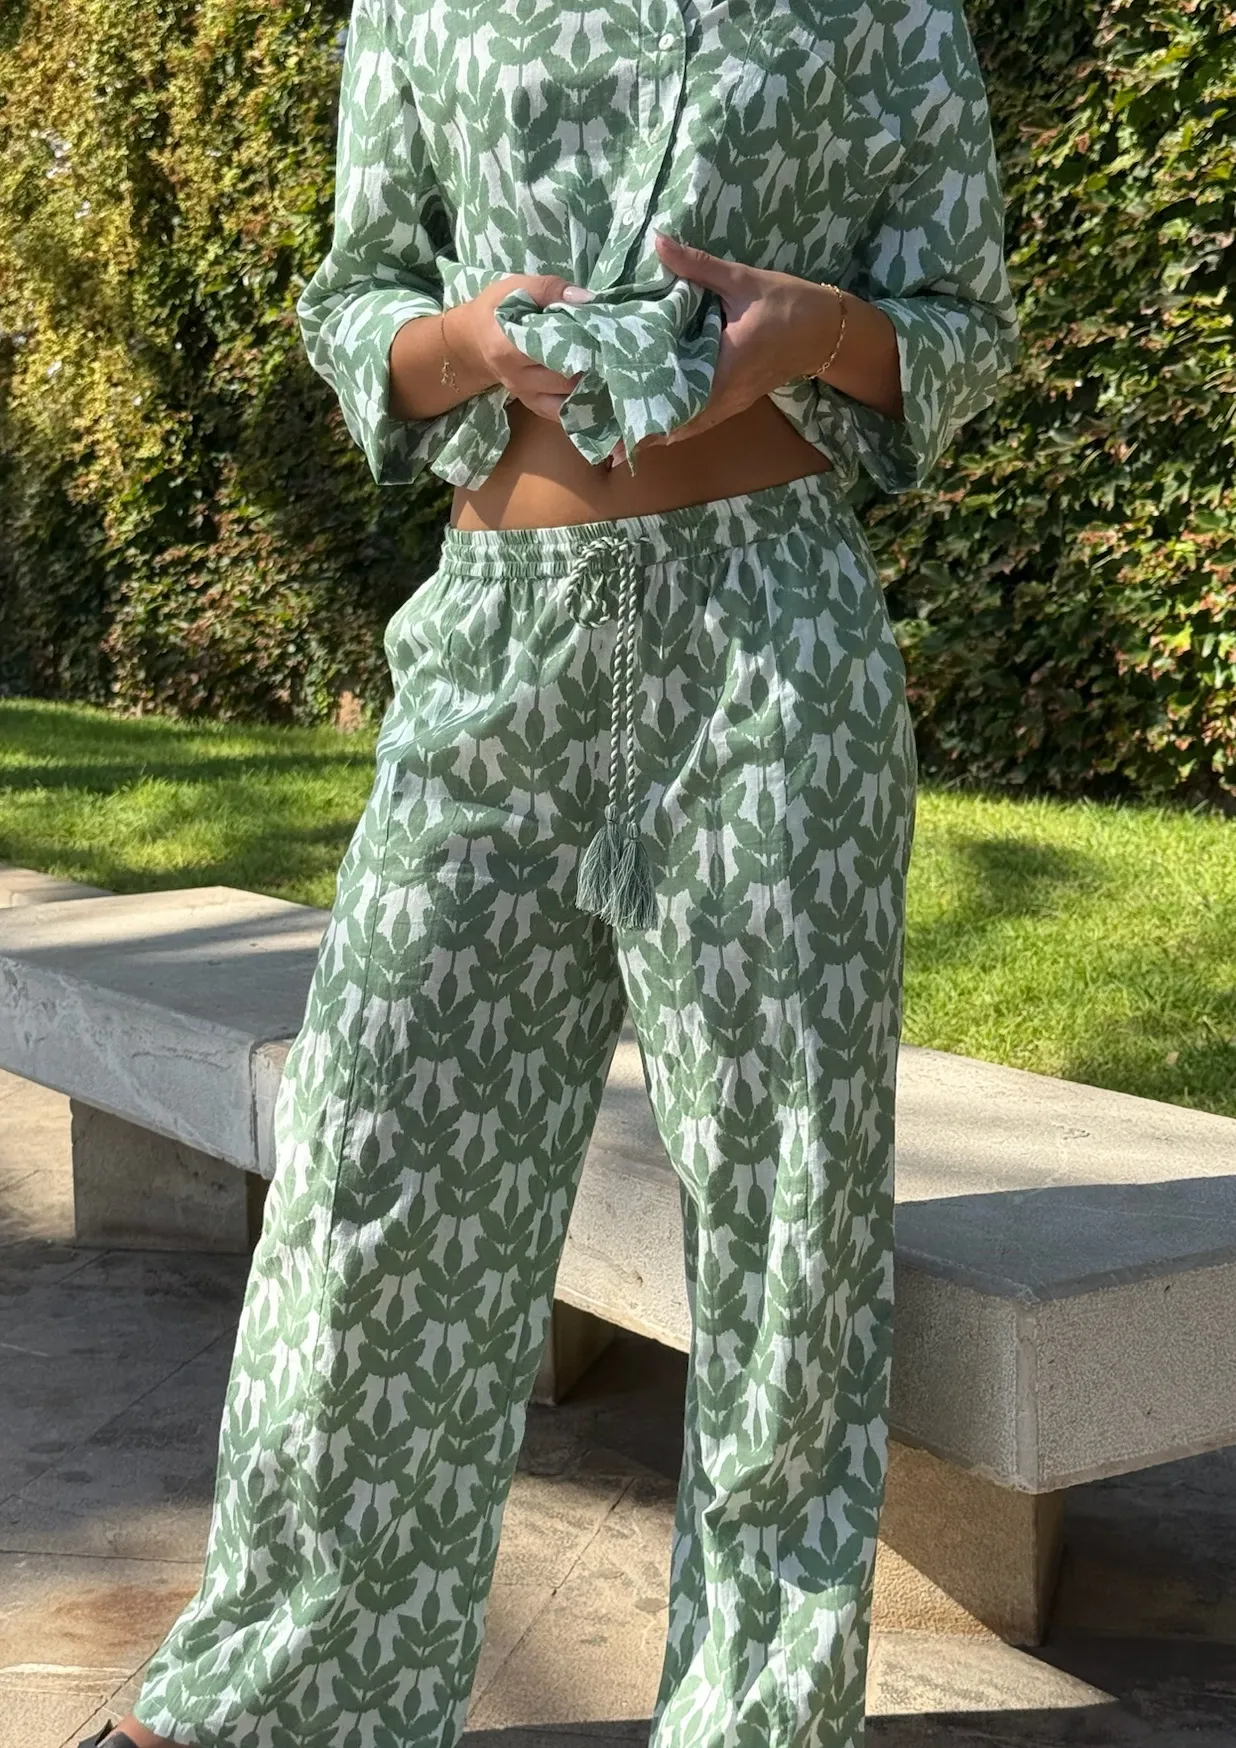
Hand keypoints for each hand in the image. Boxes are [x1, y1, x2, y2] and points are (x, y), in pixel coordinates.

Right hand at [452, 274, 592, 419]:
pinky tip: (596, 386)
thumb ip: (548, 289)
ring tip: (606, 365)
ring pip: (568, 398)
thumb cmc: (496, 310)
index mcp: (507, 348)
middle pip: (565, 378)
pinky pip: (563, 413)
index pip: (550, 350)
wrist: (475, 342)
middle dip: (590, 364)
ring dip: (591, 384)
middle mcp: (517, 379)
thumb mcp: (514, 288)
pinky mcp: (535, 407)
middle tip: (609, 347)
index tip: (599, 329)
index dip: (578, 341)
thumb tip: (586, 299)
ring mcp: (526, 396)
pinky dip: (582, 402)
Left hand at [606, 232, 837, 467]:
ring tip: (622, 443)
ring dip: (659, 434)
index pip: (683, 396)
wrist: (825, 330)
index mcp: (729, 365)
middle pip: (680, 422)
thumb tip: (658, 241)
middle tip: (609, 440)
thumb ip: (698, 265)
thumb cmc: (787, 304)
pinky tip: (654, 430)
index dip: (652, 410)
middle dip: (646, 432)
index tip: (620, 415)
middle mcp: (728, 393)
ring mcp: (733, 402)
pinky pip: (701, 421)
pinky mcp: (736, 401)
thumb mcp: (742, 280)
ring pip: (689, 427)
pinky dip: (677, 427)